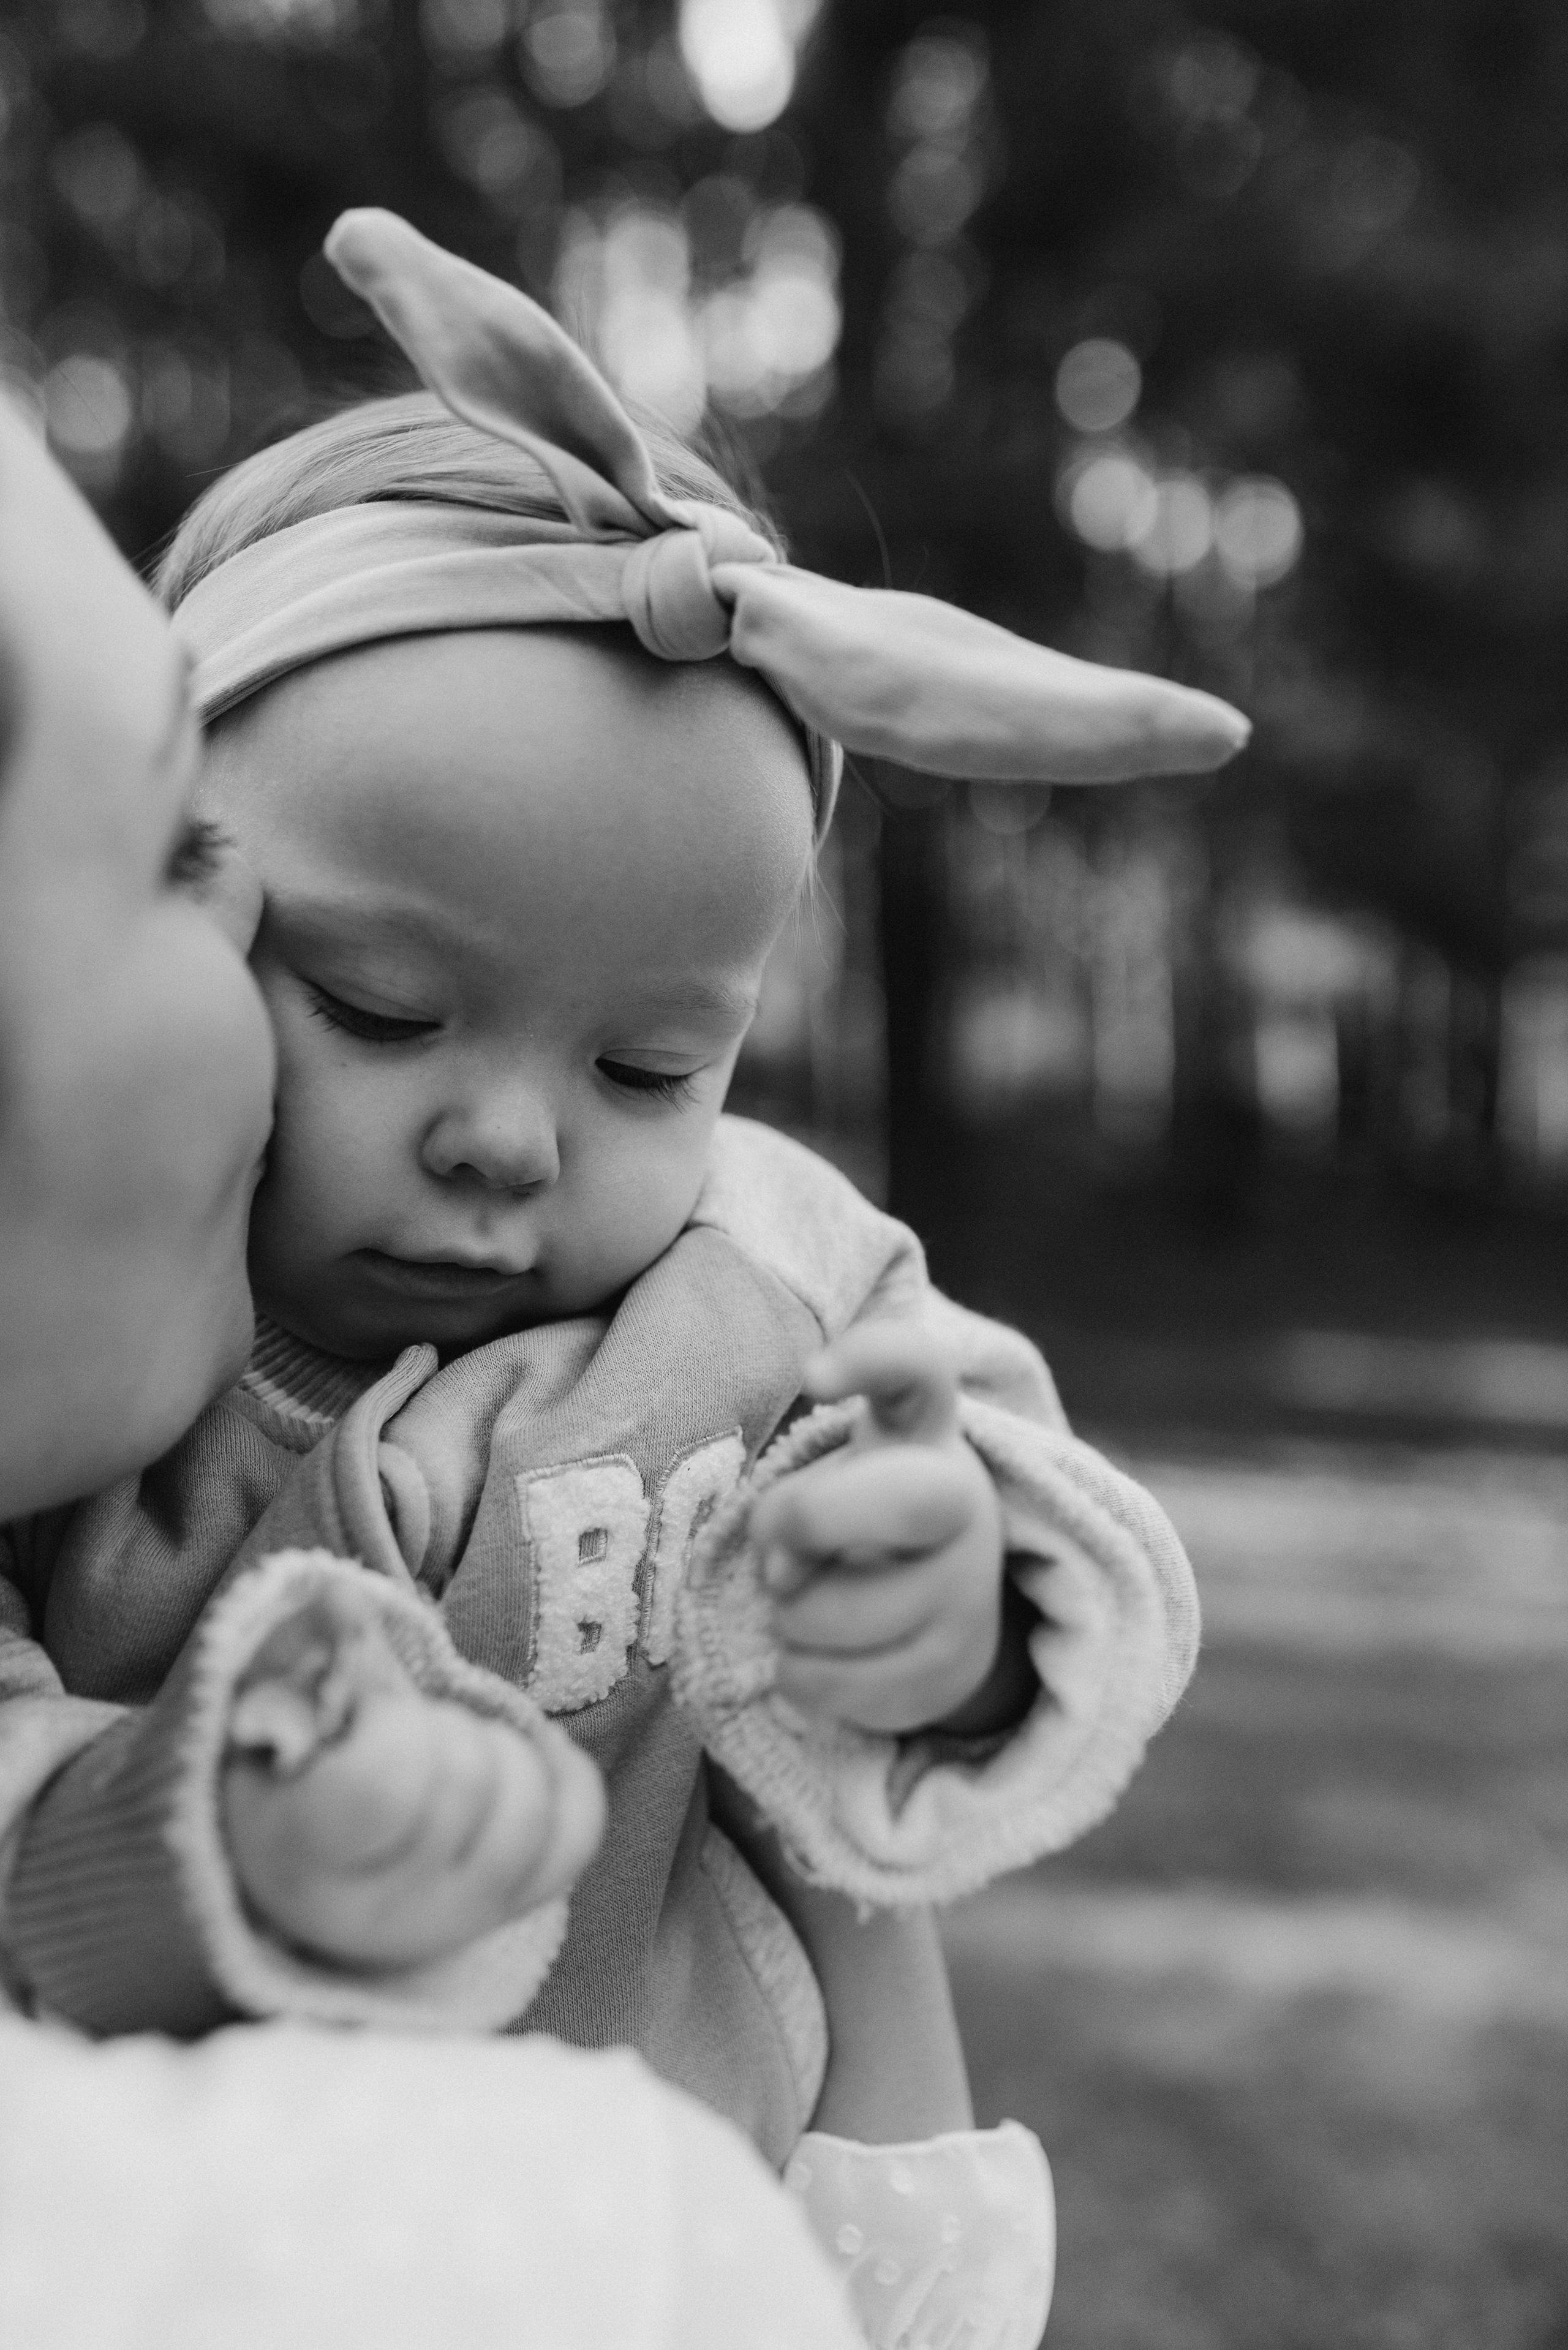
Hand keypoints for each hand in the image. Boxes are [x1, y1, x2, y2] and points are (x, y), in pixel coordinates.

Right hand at [221, 1593, 604, 1967]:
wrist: (312, 1890)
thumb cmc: (286, 1790)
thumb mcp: (274, 1728)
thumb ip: (317, 1663)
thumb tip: (341, 1595)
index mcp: (304, 1862)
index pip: (387, 1782)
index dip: (390, 1712)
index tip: (365, 1706)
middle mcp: (387, 1914)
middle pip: (468, 1777)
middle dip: (442, 1726)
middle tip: (406, 1732)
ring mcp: (461, 1918)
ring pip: (530, 1805)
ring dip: (498, 1751)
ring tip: (450, 1752)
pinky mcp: (518, 1906)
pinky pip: (577, 1826)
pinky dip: (563, 1774)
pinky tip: (527, 1753)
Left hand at [748, 1323, 1007, 1736]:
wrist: (939, 1610)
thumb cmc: (856, 1520)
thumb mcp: (830, 1482)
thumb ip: (795, 1507)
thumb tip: (785, 1576)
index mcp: (922, 1432)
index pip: (917, 1370)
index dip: (870, 1359)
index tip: (813, 1374)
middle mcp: (962, 1501)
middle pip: (905, 1502)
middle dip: (813, 1522)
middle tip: (778, 1558)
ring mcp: (969, 1587)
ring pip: (847, 1613)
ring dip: (791, 1617)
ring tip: (803, 1606)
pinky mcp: (956, 1666)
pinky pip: (844, 1684)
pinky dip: (801, 1674)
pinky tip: (816, 1656)